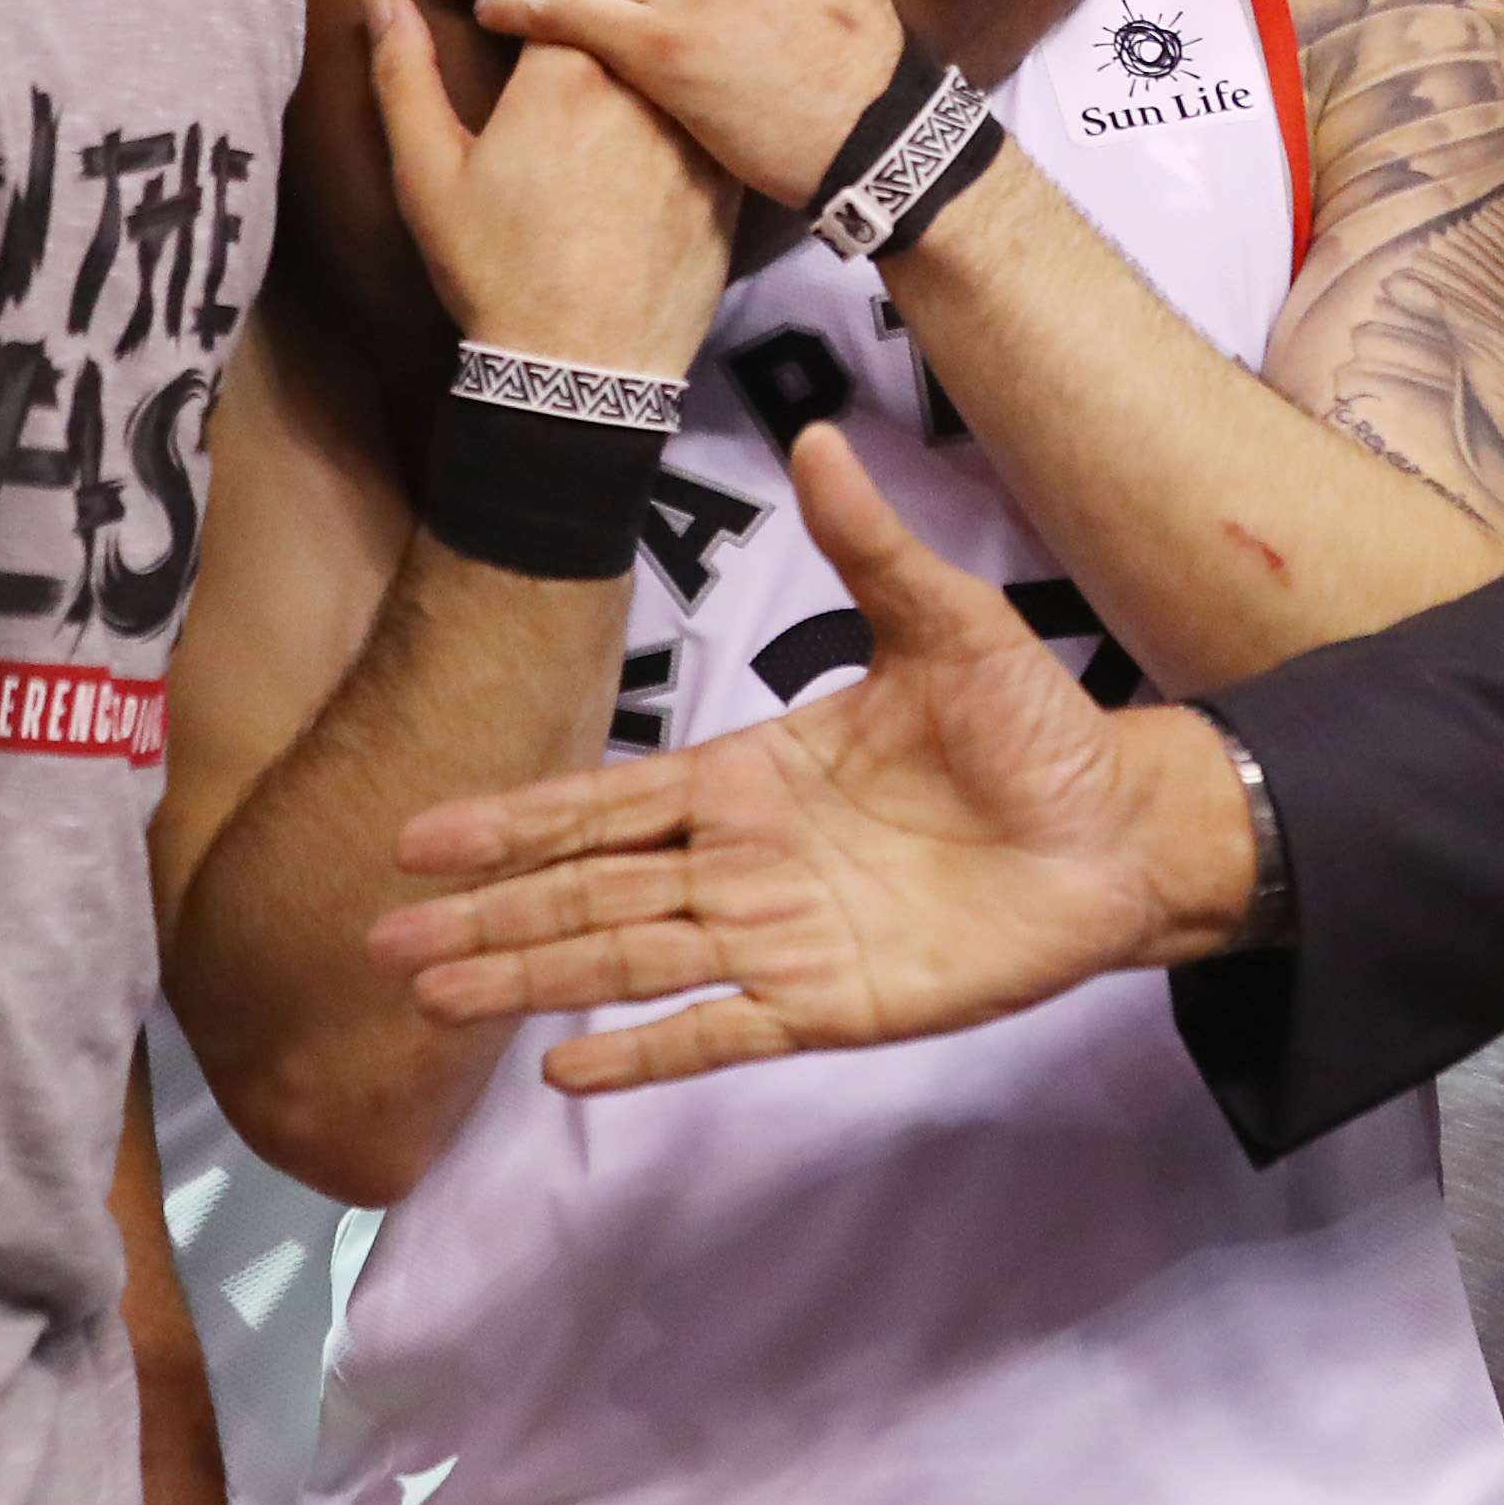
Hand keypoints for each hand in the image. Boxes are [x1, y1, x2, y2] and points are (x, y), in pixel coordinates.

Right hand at [362, 0, 731, 372]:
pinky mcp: (728, 173)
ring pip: (673, 53)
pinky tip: (661, 116)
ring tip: (605, 70)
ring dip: (643, 43)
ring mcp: (694, 128)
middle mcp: (642, 85)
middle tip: (551, 19)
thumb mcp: (429, 175)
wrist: (585, 369)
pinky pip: (709, 109)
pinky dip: (686, 98)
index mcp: (566, 69)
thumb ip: (404, 76)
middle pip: (625, 3)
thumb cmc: (498, 270)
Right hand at [368, 426, 1251, 1085]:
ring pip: (627, 962)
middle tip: (382, 938)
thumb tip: (820, 435)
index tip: (421, 835)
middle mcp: (742, 863)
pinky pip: (720, 1031)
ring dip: (531, 980)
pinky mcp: (830, 1003)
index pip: (606, 803)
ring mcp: (778, 938)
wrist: (1120, 825)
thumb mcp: (946, 620)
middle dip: (487, 914)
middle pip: (588, 892)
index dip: (513, 819)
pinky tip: (567, 1069)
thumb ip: (870, 545)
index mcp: (749, 776)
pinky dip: (645, 1051)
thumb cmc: (1032, 726)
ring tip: (436, 999)